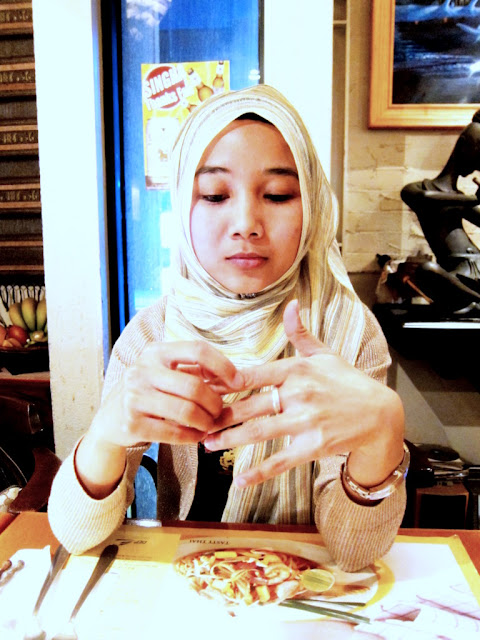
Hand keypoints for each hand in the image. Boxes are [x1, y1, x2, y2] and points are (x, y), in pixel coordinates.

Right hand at [95, 340, 243, 447]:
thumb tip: (236, 377)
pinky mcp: (131, 422)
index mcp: (156, 352)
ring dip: (206, 422)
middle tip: (220, 411)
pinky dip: (192, 436)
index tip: (238, 381)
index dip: (222, 365)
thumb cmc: (149, 392)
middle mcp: (142, 370)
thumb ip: (195, 371)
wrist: (110, 418)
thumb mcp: (165, 373)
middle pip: (194, 386)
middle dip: (215, 403)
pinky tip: (197, 436)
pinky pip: (173, 433)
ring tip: (210, 425)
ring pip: (186, 411)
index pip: (197, 350)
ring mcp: (134, 396)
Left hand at [204, 300, 404, 488]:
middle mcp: (298, 394)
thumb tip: (290, 304)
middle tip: (197, 420)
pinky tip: (240, 480)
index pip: (252, 374)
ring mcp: (305, 422)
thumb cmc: (348, 382)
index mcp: (297, 369)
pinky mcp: (313, 446)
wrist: (380, 414)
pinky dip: (259, 472)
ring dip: (230, 439)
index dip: (223, 381)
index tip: (201, 386)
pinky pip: (280, 460)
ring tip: (207, 444)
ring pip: (259, 432)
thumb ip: (301, 333)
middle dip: (220, 415)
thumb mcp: (325, 354)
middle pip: (250, 405)